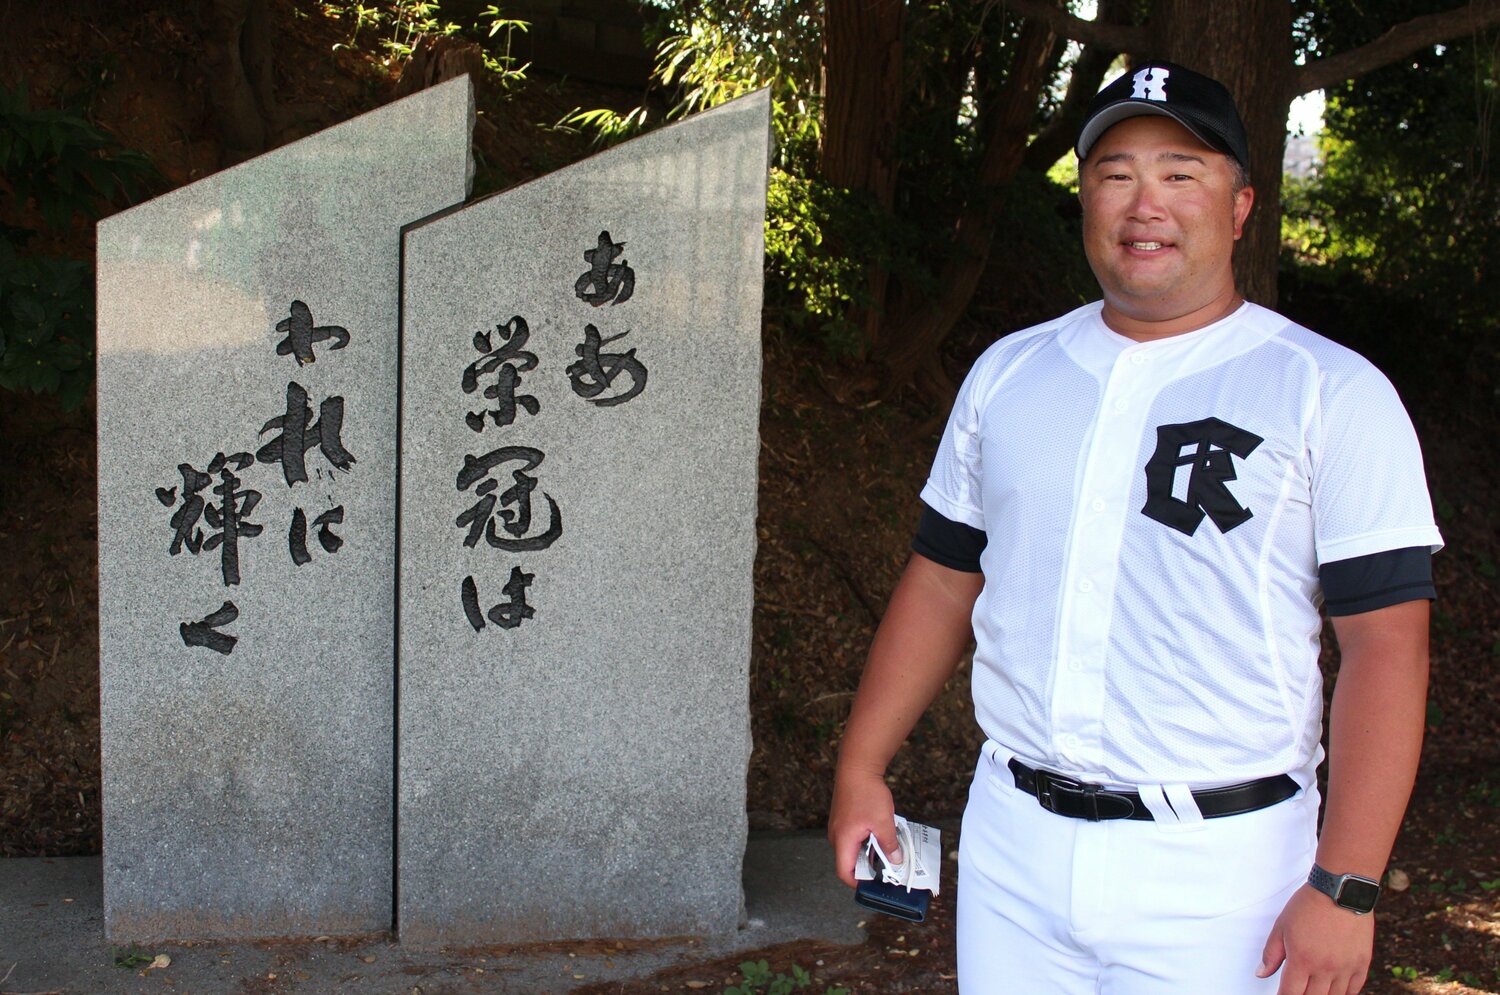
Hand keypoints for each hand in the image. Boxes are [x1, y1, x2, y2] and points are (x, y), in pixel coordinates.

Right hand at [826, 767, 900, 887]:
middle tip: (888, 866)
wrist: (857, 767)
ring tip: (887, 847)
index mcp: (843, 840)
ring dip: (869, 851)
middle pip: (849, 861)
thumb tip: (895, 861)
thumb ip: (889, 845)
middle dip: (868, 866)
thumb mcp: (883, 823)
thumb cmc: (867, 793)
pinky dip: (866, 839)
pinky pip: (852, 837)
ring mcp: (838, 826)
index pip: (844, 872)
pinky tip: (880, 832)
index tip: (876, 884)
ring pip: (852, 848)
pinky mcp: (842, 818)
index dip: (859, 883)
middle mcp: (836, 835)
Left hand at [1257, 884, 1374, 994]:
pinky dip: (1344, 992)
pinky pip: (1355, 989)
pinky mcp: (1362, 963)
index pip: (1290, 993)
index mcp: (1302, 960)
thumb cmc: (1309, 905)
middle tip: (1297, 990)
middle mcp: (1325, 968)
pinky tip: (1336, 989)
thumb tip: (1261, 973)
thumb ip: (1271, 954)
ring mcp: (1346, 967)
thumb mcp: (1282, 926)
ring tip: (1315, 989)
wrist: (1340, 890)